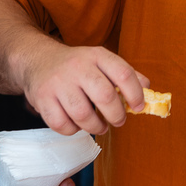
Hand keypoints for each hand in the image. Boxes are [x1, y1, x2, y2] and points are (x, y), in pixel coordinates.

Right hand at [20, 44, 148, 135]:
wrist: (37, 59)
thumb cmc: (76, 66)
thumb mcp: (100, 61)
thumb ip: (124, 74)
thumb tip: (148, 89)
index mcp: (96, 55)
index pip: (123, 74)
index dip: (136, 94)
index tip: (138, 107)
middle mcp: (77, 67)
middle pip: (105, 97)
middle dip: (117, 116)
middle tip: (118, 121)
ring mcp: (58, 83)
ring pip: (83, 115)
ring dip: (96, 127)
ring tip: (100, 126)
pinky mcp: (42, 98)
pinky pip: (62, 124)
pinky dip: (73, 130)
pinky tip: (77, 124)